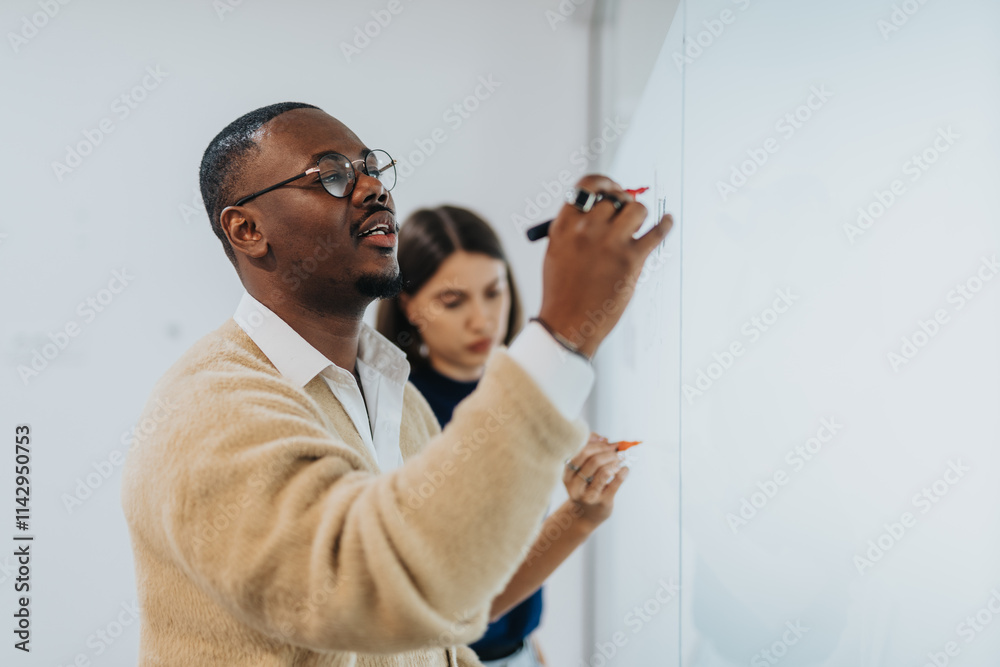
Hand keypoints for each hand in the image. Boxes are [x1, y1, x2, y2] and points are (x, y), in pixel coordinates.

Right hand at [539, 174, 672, 357]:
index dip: (603, 182)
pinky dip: (666, 224)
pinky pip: (657, 232)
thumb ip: (575, 228)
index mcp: (564, 225)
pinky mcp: (631, 260)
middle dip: (622, 203)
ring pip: (636, 209)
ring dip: (639, 215)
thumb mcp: (558, 251)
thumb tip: (603, 207)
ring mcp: (610, 243)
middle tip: (625, 213)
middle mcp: (587, 229)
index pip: (587, 185)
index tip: (612, 187)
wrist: (569, 323)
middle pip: (614, 198)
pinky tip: (668, 221)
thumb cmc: (563, 290)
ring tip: (635, 228)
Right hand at [562, 432, 629, 527]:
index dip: (596, 444)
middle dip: (607, 452)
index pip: (580, 453)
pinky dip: (622, 472)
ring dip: (615, 461)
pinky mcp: (602, 502)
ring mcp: (588, 496)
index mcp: (567, 474)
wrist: (586, 515)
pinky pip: (615, 483)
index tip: (607, 441)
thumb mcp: (582, 470)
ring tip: (620, 459)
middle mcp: (574, 486)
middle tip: (616, 450)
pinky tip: (625, 469)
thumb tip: (604, 438)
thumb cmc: (586, 486)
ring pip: (604, 471)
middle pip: (592, 461)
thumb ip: (590, 451)